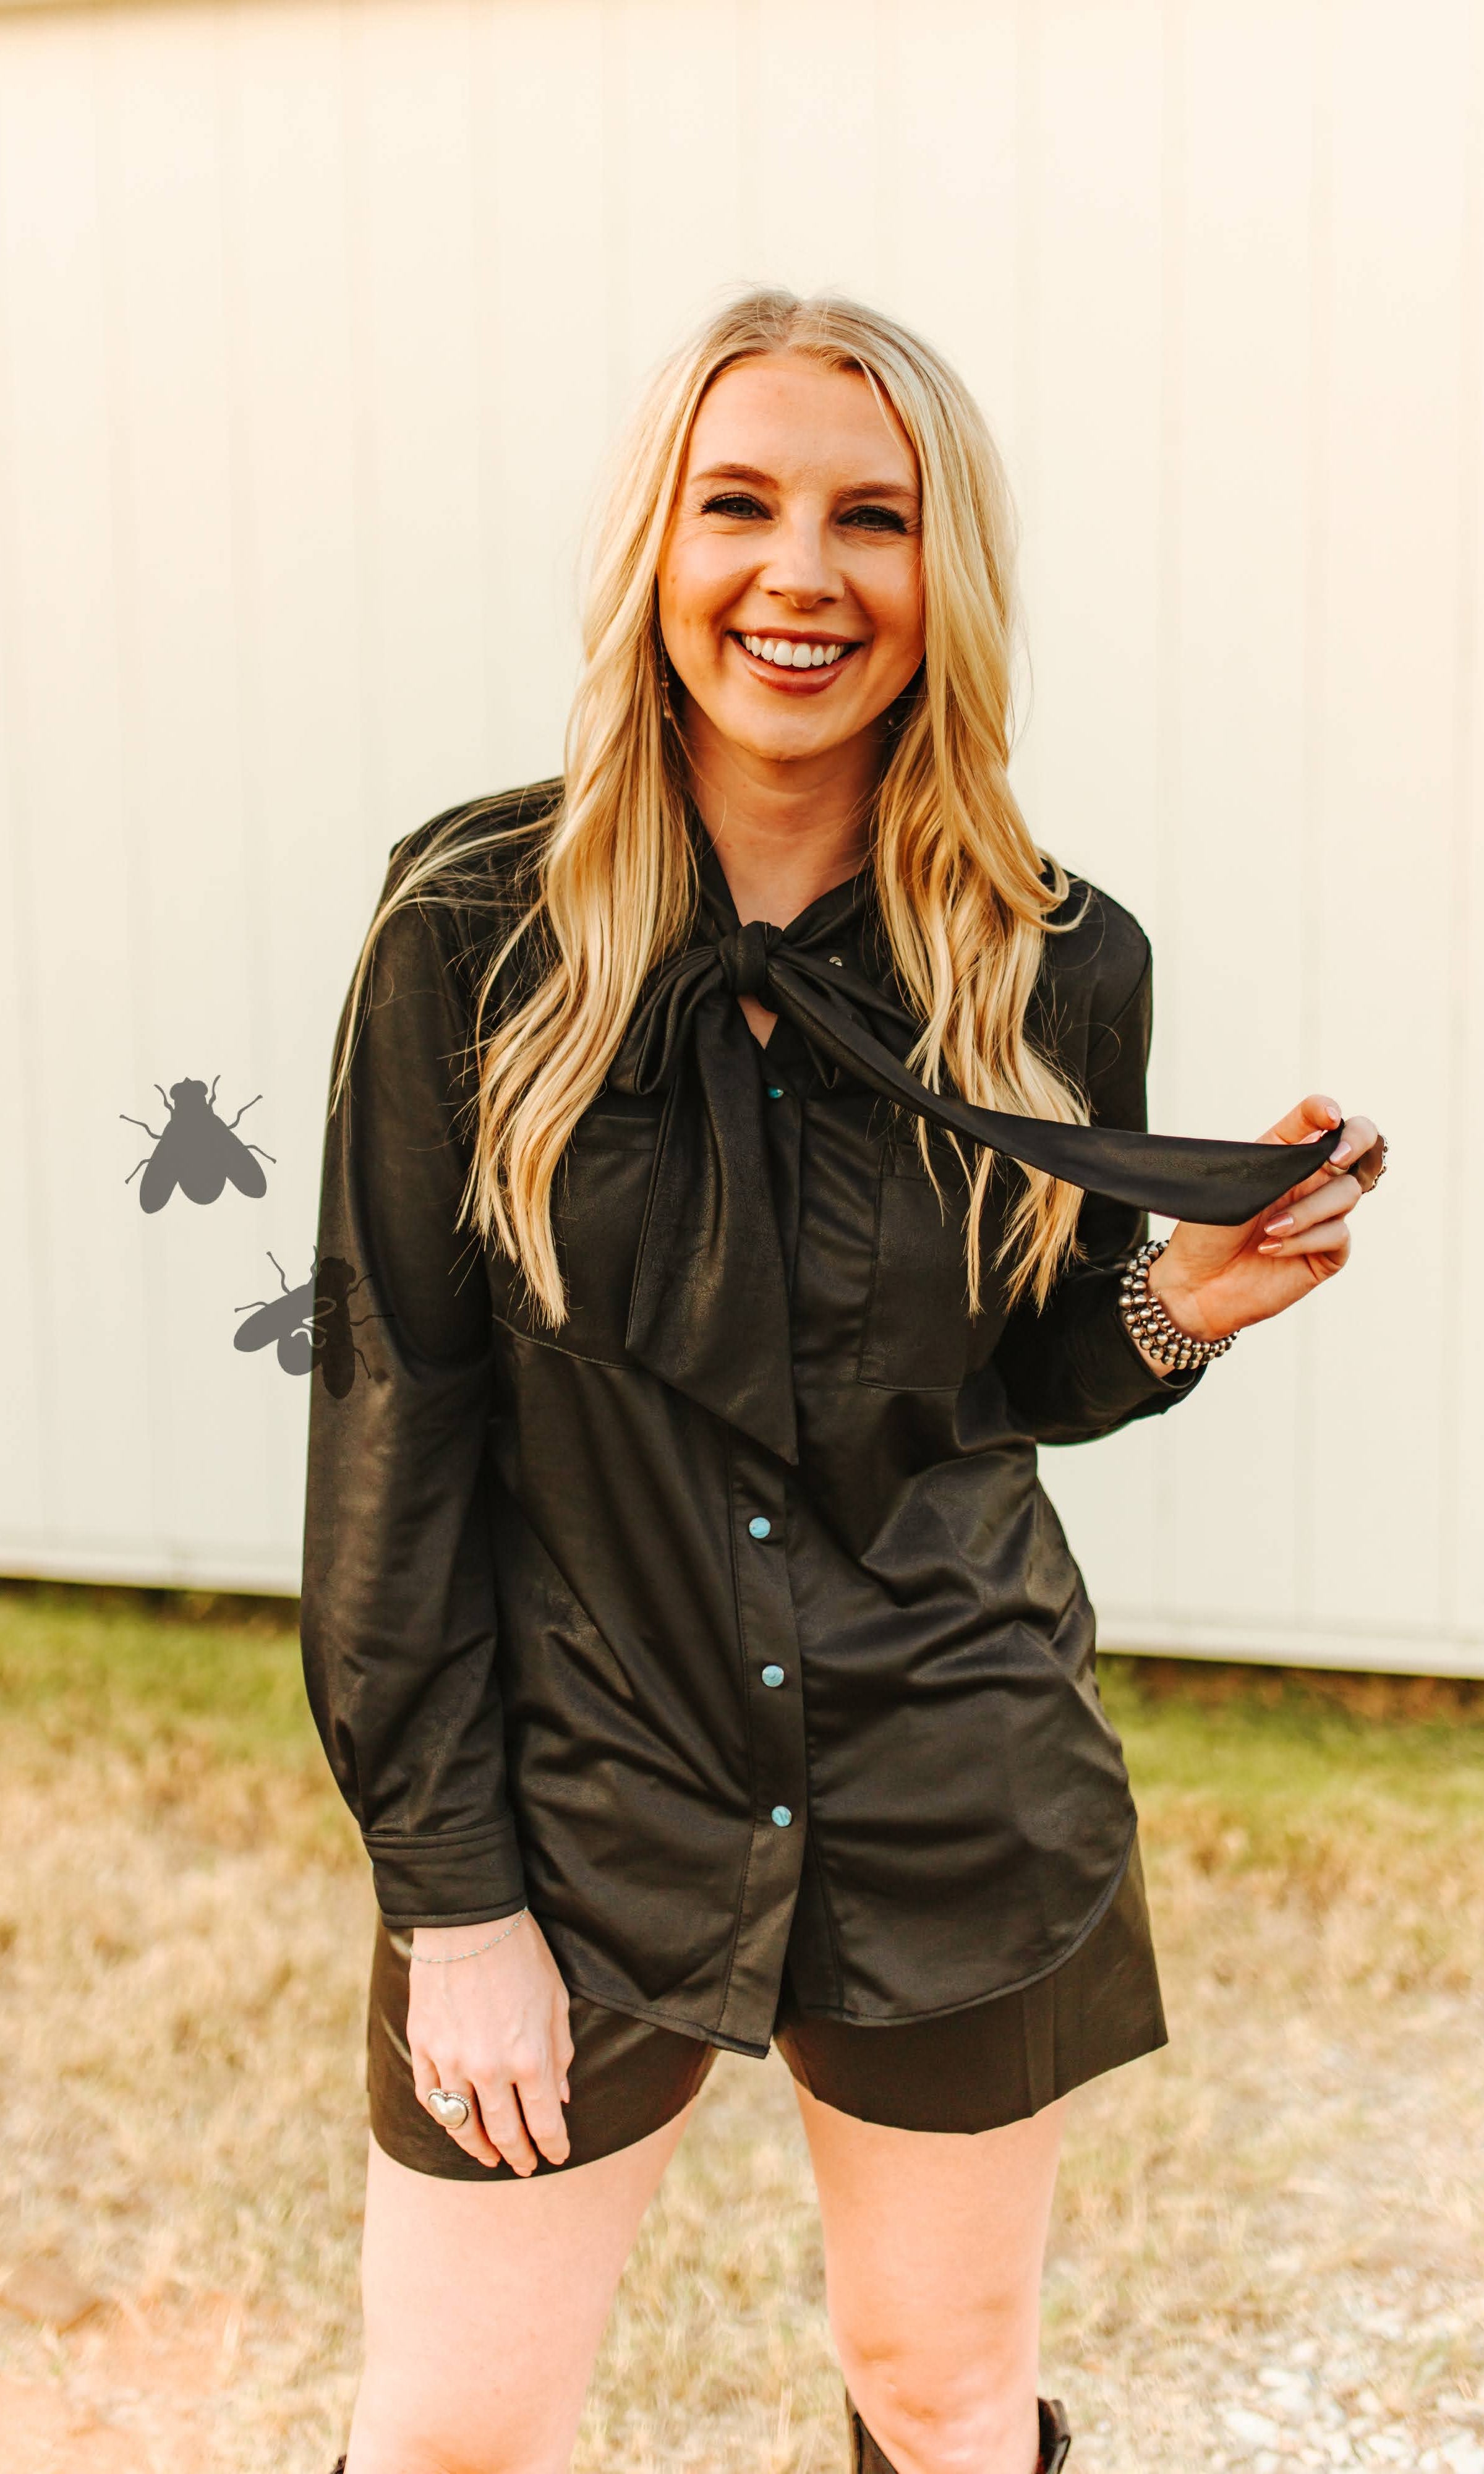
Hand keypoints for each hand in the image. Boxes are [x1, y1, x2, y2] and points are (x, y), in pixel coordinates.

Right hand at [408, 1912, 574, 2174]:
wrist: (469, 1919)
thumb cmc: (522, 1954)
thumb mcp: (555, 2000)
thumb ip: (560, 2053)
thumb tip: (561, 2097)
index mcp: (529, 2058)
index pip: (544, 2123)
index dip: (553, 2145)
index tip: (557, 2156)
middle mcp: (489, 2068)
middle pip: (504, 2133)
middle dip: (519, 2155)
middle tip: (525, 2166)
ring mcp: (451, 2059)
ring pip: (462, 2124)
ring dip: (478, 2147)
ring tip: (489, 2156)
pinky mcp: (423, 2045)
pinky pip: (431, 2096)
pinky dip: (445, 2116)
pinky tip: (456, 2123)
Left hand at [1141, 1094, 1383, 1350]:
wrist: (1194, 1283)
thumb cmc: (1207, 1230)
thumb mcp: (1235, 1182)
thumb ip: (1277, 1157)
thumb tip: (1318, 1136)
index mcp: (1285, 1156)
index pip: (1319, 1119)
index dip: (1328, 1110)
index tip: (1328, 1116)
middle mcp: (1311, 1182)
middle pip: (1360, 1147)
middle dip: (1357, 1142)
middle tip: (1336, 1158)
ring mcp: (1322, 1217)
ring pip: (1346, 1194)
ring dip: (1307, 1210)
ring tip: (1269, 1228)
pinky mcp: (1327, 1253)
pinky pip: (1338, 1234)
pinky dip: (1304, 1239)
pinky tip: (1271, 1249)